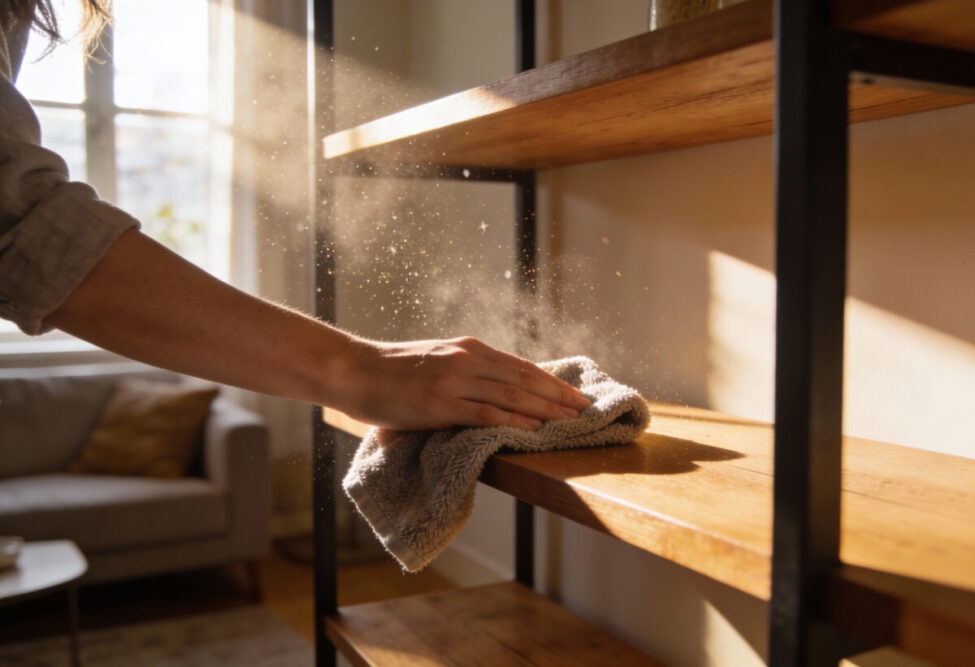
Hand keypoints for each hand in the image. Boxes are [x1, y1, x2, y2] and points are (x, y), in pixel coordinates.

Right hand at [338, 336, 591, 430]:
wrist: (355, 370)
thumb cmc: (392, 371)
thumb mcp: (436, 360)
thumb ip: (465, 371)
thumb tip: (494, 390)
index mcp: (468, 348)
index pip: (521, 366)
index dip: (552, 381)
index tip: (576, 394)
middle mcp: (467, 360)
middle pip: (525, 379)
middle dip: (559, 396)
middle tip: (586, 409)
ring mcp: (455, 381)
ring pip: (512, 395)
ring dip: (546, 410)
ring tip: (571, 421)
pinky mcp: (441, 404)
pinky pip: (486, 414)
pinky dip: (514, 422)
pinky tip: (534, 430)